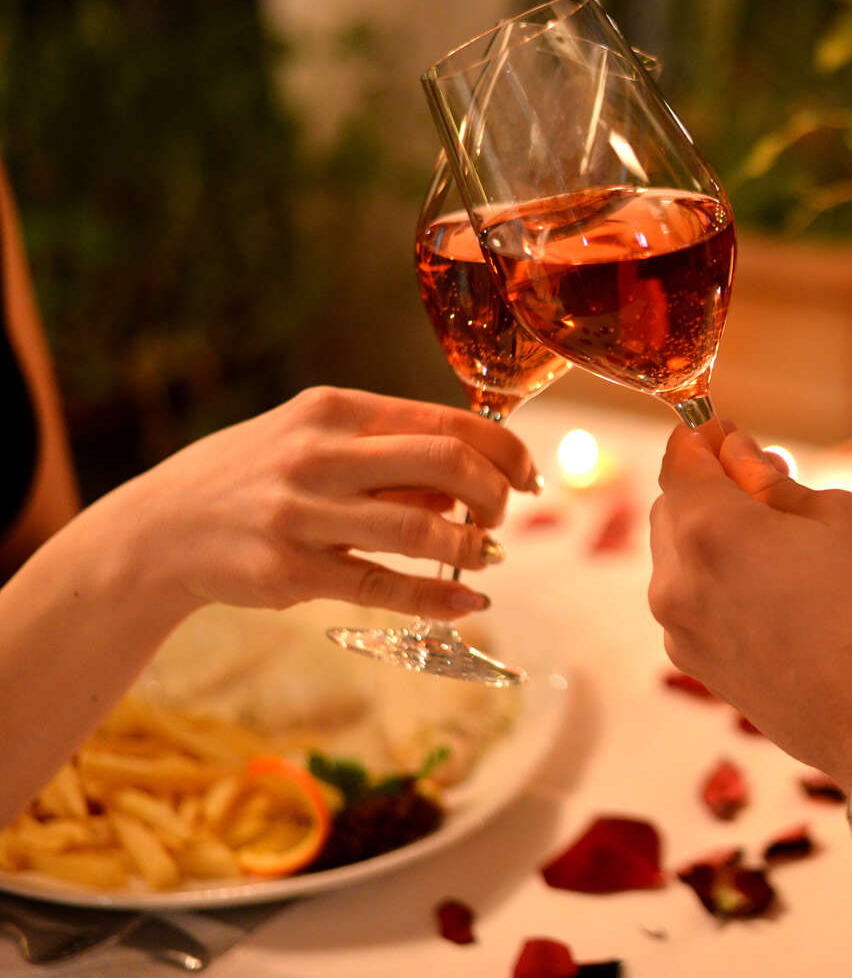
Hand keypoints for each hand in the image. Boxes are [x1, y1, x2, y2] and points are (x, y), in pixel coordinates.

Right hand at [89, 386, 539, 618]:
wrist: (160, 529)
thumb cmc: (257, 478)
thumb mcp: (316, 442)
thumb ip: (390, 453)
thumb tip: (473, 480)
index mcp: (336, 410)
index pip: (447, 421)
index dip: (505, 450)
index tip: (529, 475)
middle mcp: (320, 454)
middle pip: (446, 463)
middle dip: (496, 493)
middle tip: (504, 516)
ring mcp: (302, 513)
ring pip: (420, 526)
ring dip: (471, 546)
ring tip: (486, 555)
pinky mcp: (289, 571)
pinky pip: (384, 585)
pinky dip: (437, 597)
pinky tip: (469, 603)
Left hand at [648, 424, 851, 784]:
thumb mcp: (839, 517)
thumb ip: (772, 479)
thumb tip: (738, 456)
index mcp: (709, 530)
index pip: (679, 459)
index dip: (703, 436)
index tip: (729, 431)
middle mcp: (676, 579)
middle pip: (671, 506)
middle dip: (709, 485)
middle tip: (765, 480)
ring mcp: (678, 627)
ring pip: (677, 556)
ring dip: (710, 535)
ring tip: (776, 542)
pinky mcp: (693, 663)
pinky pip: (690, 600)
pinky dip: (714, 580)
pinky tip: (770, 591)